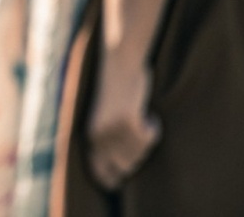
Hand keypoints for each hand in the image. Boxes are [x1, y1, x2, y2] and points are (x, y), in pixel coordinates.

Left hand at [88, 54, 160, 189]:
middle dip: (137, 158)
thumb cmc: (115, 90)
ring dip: (146, 141)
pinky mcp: (127, 120)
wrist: (118, 64)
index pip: (98, 171)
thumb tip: (123, 168)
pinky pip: (149, 137)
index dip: (112, 178)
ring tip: (144, 122)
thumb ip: (109, 140)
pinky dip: (154, 129)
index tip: (124, 178)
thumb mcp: (105, 118)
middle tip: (142, 137)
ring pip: (138, 153)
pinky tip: (150, 116)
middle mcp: (98, 136)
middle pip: (124, 166)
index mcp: (89, 136)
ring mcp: (112, 129)